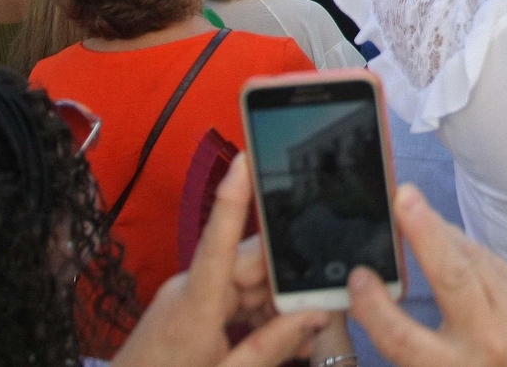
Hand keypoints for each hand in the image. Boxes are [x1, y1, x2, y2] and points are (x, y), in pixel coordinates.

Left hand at [112, 156, 330, 366]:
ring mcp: (188, 296)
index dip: (233, 198)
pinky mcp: (190, 306)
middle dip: (288, 285)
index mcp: (194, 306)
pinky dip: (259, 318)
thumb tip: (314, 316)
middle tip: (318, 314)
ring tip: (296, 343)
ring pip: (250, 285)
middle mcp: (190, 289)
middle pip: (251, 266)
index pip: (217, 242)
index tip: (245, 158)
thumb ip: (270, 348)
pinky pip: (236, 300)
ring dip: (276, 308)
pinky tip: (278, 341)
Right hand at [349, 183, 506, 366]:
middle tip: (403, 198)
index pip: (404, 339)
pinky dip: (456, 242)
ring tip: (409, 204)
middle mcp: (485, 339)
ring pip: (467, 256)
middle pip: (451, 278)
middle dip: (426, 234)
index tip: (358, 277)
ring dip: (436, 228)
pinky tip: (439, 233)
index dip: (376, 308)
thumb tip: (370, 280)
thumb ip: (406, 336)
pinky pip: (482, 255)